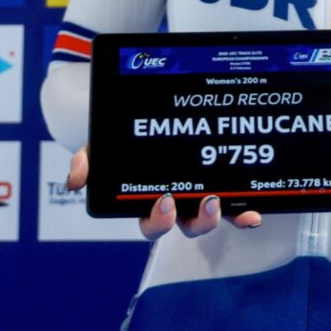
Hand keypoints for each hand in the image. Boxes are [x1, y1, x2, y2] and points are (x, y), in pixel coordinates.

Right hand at [66, 146, 261, 238]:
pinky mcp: (227, 184)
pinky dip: (246, 213)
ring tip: (216, 201)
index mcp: (149, 197)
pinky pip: (239, 204)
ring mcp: (203, 194)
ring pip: (211, 217)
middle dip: (191, 222)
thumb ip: (89, 157)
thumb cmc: (126, 134)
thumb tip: (75, 181)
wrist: (149, 104)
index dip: (157, 220)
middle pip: (185, 225)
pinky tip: (254, 213)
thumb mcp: (105, 141)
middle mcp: (179, 201)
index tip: (164, 201)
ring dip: (215, 217)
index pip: (151, 220)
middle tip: (193, 200)